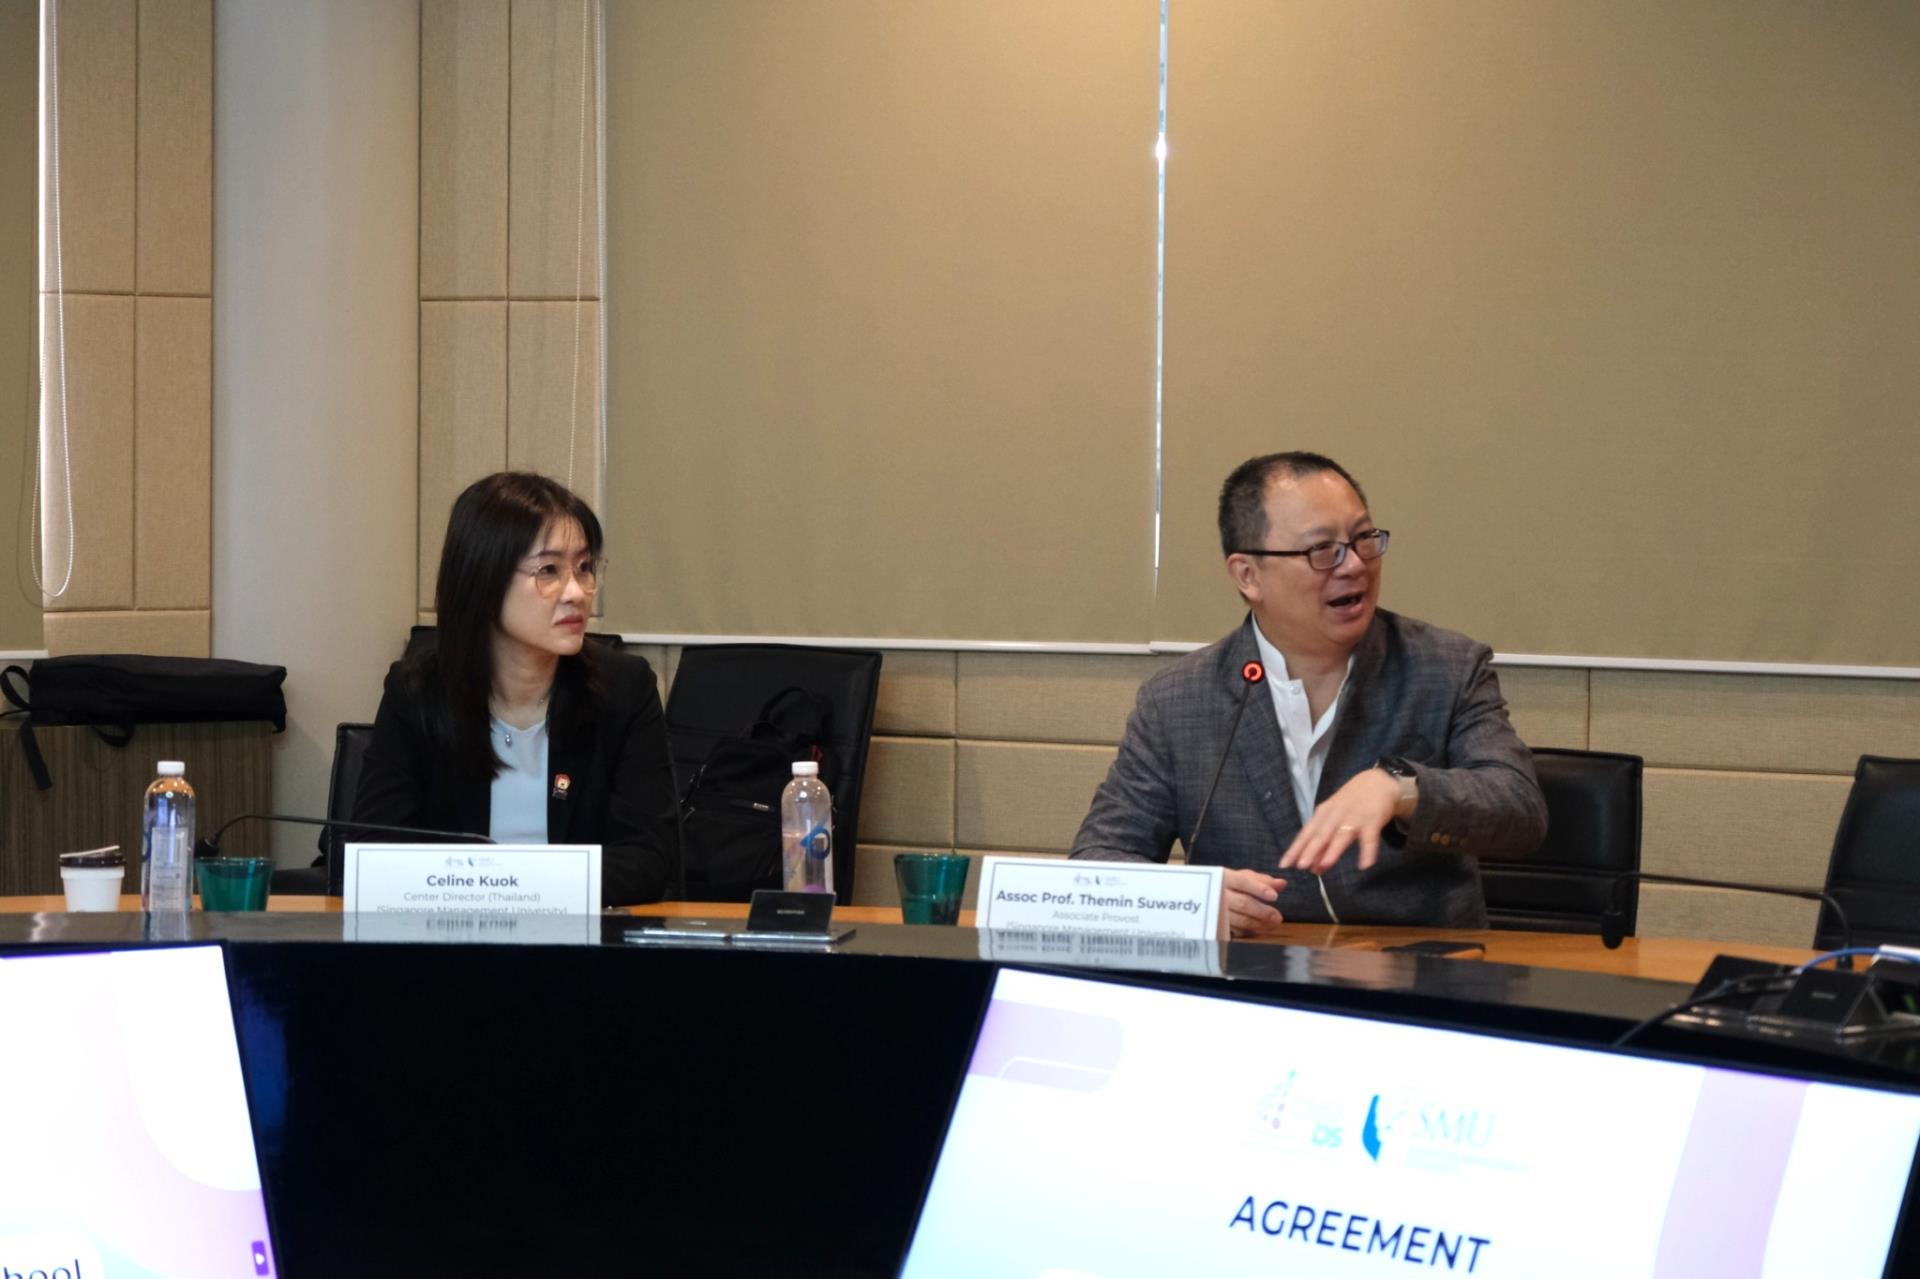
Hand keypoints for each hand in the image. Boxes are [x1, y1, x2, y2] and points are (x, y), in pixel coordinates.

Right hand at [1221, 867, 1287, 936]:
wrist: (1199, 894)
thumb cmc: (1226, 884)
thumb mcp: (1241, 877)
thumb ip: (1262, 880)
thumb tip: (1282, 884)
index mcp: (1225, 877)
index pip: (1244, 882)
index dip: (1259, 889)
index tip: (1274, 897)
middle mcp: (1219, 893)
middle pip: (1243, 903)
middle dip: (1263, 911)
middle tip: (1278, 917)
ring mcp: (1216, 910)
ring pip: (1240, 919)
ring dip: (1259, 923)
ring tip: (1273, 924)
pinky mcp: (1216, 924)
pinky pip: (1235, 929)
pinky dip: (1249, 930)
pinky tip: (1260, 929)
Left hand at [1278, 768, 1399, 874]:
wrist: (1377, 782)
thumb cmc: (1350, 804)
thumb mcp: (1333, 819)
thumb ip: (1324, 843)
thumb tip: (1312, 868)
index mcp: (1323, 814)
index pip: (1306, 833)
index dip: (1295, 849)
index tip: (1284, 864)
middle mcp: (1335, 815)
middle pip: (1321, 834)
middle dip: (1310, 850)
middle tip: (1301, 866)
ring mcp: (1354, 817)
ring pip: (1341, 836)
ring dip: (1332, 851)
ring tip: (1323, 866)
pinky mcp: (1372, 820)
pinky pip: (1370, 838)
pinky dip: (1367, 851)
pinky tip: (1365, 865)